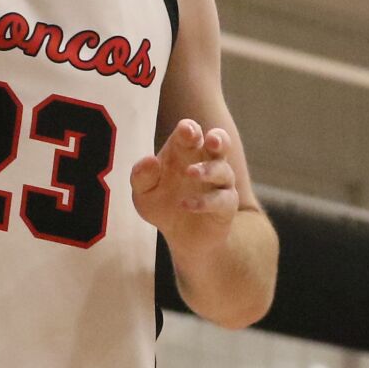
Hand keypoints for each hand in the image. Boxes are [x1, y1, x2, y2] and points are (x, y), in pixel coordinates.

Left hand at [130, 119, 240, 257]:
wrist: (180, 239)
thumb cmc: (162, 205)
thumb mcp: (143, 193)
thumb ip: (141, 176)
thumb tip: (150, 160)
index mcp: (184, 151)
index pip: (190, 132)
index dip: (189, 129)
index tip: (186, 131)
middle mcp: (205, 162)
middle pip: (220, 142)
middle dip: (218, 138)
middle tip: (211, 141)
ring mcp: (219, 183)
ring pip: (224, 170)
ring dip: (208, 169)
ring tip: (190, 173)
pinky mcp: (227, 205)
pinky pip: (222, 199)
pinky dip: (206, 201)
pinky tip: (186, 205)